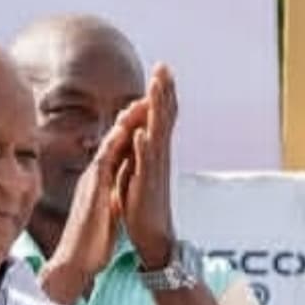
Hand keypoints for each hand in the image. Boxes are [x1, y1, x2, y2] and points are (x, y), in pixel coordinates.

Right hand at [40, 105, 144, 304]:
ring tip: (137, 105)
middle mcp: (96, 176)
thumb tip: (117, 188)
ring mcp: (93, 181)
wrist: (76, 260)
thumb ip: (110, 194)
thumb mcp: (106, 209)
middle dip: (129, 120)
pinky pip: (104, 163)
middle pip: (114, 141)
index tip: (145, 113)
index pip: (118, 150)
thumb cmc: (91, 239)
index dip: (131, 130)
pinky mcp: (93, 191)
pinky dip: (114, 146)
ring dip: (122, 124)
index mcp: (101, 181)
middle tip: (145, 98)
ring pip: (108, 146)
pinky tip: (124, 131)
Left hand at [118, 64, 177, 271]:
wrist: (152, 237)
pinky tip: (141, 132)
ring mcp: (154, 170)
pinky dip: (143, 146)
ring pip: (156, 134)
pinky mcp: (145, 186)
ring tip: (156, 89)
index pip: (162, 116)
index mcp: (156, 152)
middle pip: (164, 118)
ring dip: (156, 111)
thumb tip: (140, 130)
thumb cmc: (143, 205)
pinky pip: (144, 163)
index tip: (163, 69)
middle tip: (165, 67)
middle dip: (164, 92)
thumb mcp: (140, 170)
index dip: (163, 93)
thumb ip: (141, 150)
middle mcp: (159, 157)